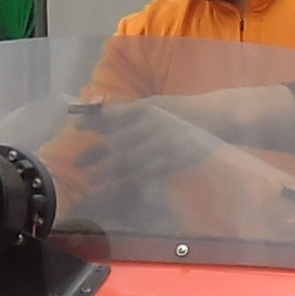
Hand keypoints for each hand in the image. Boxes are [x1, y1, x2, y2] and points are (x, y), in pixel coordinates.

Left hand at [65, 96, 220, 186]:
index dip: (95, 121)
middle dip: (98, 153)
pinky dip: (130, 183)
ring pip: (131, 161)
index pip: (115, 115)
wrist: (218, 117)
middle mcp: (153, 125)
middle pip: (119, 142)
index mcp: (147, 108)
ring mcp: (163, 144)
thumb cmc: (183, 111)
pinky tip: (118, 190)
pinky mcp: (172, 160)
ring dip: (110, 173)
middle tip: (78, 164)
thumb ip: (131, 112)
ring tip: (93, 184)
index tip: (76, 127)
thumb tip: (101, 118)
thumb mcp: (157, 105)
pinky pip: (147, 174)